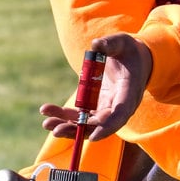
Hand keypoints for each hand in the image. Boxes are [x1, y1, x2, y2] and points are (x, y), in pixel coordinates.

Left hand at [38, 34, 152, 140]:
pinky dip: (63, 115)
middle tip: (56, 131)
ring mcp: (105, 108)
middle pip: (98, 125)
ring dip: (66, 126)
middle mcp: (117, 106)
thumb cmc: (129, 51)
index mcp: (128, 93)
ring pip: (86, 123)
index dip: (107, 127)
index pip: (120, 115)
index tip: (93, 137)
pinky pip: (78, 115)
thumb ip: (110, 44)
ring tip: (47, 123)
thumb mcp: (122, 43)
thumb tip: (96, 45)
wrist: (133, 60)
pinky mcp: (94, 106)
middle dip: (77, 130)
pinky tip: (46, 111)